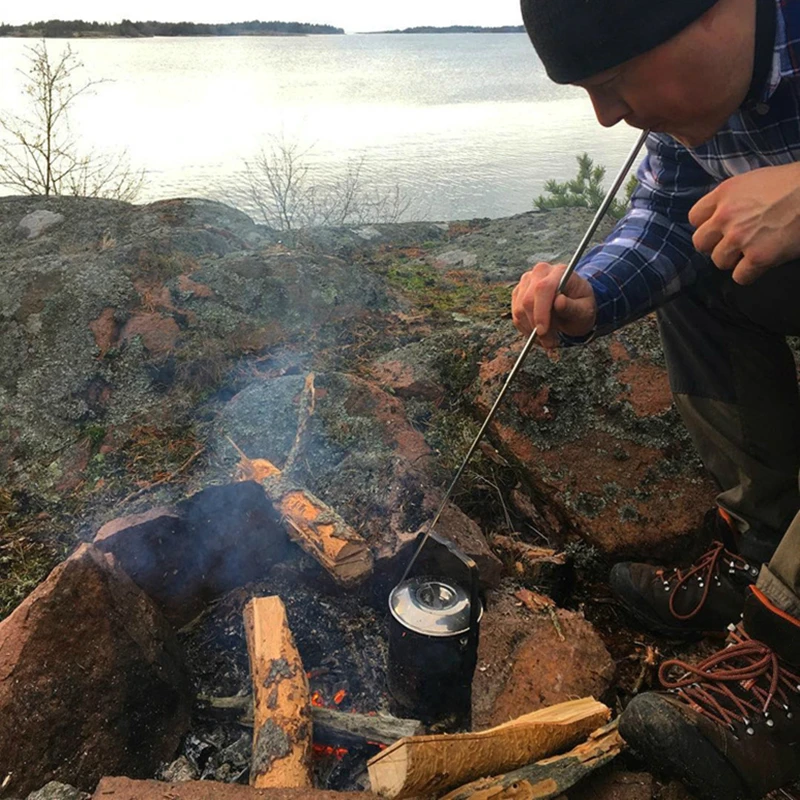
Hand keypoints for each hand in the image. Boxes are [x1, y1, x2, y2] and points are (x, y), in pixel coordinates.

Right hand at [511, 262, 596, 348]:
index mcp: (559, 272)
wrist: (574, 304)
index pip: (543, 288)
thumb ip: (573, 307)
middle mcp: (540, 273)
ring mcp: (526, 282)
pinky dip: (526, 329)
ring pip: (519, 310)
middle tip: (550, 343)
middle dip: (537, 326)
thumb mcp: (584, 310)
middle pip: (528, 300)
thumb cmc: (581, 307)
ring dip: (532, 331)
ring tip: (549, 340)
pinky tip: (540, 335)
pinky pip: (516, 316)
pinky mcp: (518, 294)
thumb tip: (559, 302)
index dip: (541, 311)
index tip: (543, 331)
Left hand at [689, 163, 799, 284]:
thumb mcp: (755, 180)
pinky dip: (750, 274)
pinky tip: (762, 264)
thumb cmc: (793, 183)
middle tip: (731, 245)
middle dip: (714, 246)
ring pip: (719, 261)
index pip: (695, 217)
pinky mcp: (758, 256)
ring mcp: (740, 238)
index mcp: (724, 193)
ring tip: (751, 252)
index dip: (707, 226)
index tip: (719, 229)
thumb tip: (723, 213)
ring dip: (733, 261)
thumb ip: (734, 198)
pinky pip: (740, 277)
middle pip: (700, 243)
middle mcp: (726, 216)